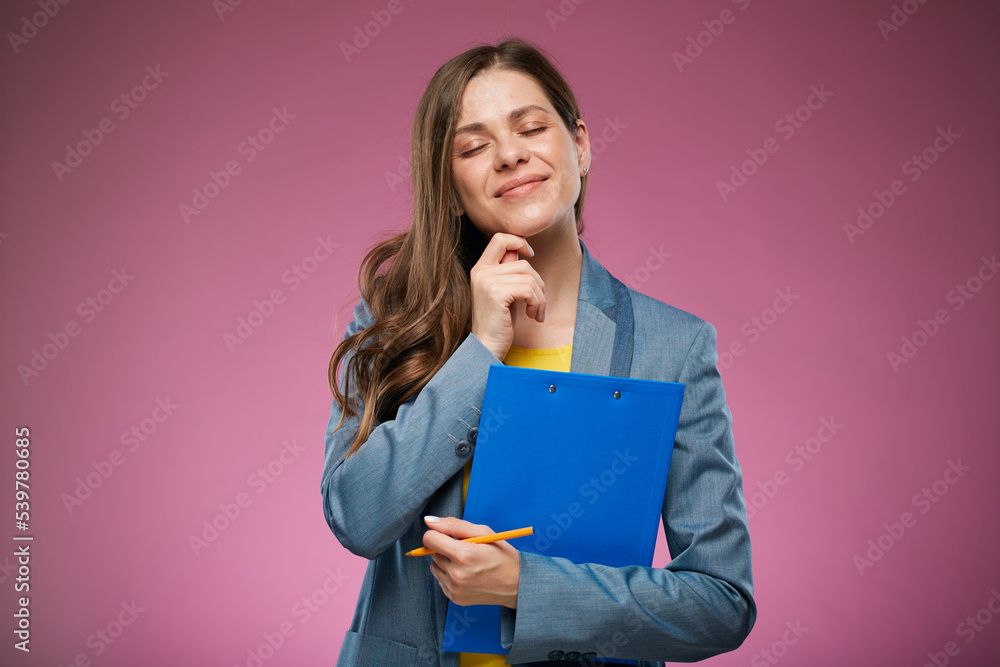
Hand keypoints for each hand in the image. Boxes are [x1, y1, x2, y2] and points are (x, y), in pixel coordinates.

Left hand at [422, 516, 519, 607]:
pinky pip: (441, 581)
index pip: (430, 539)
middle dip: (444, 547)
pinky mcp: (455, 598)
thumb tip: (430, 521)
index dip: (437, 533)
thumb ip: (454, 525)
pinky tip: (466, 574)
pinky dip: (449, 575)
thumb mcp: (483, 532)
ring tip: (465, 562)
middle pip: (432, 553)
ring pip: (434, 567)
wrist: (516, 584)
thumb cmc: (502, 555)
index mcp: (463, 555)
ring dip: (445, 562)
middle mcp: (456, 574)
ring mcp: (455, 588)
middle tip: (463, 549)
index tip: (447, 534)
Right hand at [469, 233, 545, 359]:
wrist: (487, 347)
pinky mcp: (496, 293)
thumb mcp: (504, 292)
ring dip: (540, 298)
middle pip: (523, 264)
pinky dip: (537, 304)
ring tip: (536, 313)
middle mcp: (481, 272)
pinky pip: (529, 290)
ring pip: (529, 277)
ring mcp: (487, 282)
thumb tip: (522, 251)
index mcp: (480, 269)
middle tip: (539, 303)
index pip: (500, 238)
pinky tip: (533, 316)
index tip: (531, 255)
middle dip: (538, 284)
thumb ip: (508, 271)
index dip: (519, 242)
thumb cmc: (499, 322)